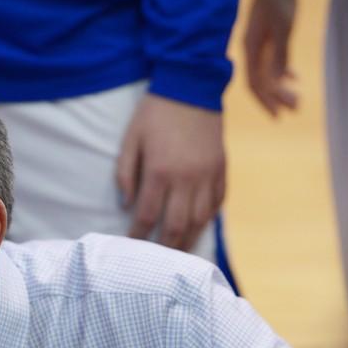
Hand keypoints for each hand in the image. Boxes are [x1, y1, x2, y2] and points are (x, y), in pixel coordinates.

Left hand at [116, 94, 224, 250]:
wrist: (191, 85)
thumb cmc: (154, 113)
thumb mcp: (131, 139)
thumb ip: (125, 173)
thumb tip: (126, 205)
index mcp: (159, 171)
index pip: (147, 216)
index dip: (138, 236)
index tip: (131, 246)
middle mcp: (186, 178)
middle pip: (177, 226)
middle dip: (165, 247)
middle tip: (157, 262)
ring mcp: (207, 175)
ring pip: (201, 220)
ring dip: (189, 239)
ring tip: (179, 252)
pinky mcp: (222, 168)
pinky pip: (218, 201)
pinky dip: (208, 218)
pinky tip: (199, 226)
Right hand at [244, 0, 298, 115]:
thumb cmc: (279, 2)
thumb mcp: (282, 28)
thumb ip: (279, 54)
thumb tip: (279, 80)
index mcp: (250, 51)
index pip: (254, 84)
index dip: (265, 102)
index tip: (278, 116)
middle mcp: (252, 52)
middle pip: (261, 83)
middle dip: (277, 98)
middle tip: (296, 109)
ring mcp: (259, 48)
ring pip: (268, 75)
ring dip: (281, 88)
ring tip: (297, 100)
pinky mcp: (267, 42)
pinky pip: (273, 64)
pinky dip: (283, 74)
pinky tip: (295, 79)